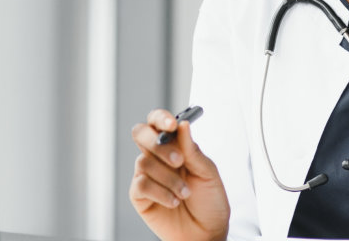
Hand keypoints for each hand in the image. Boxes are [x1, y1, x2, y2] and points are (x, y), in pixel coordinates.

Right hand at [129, 108, 228, 240]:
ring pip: (144, 161)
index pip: (158, 122)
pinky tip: (174, 202)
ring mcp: (146, 175)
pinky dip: (160, 192)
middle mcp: (157, 157)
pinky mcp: (139, 195)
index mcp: (175, 146)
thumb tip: (183, 125)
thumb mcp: (208, 173)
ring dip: (169, 178)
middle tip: (178, 160)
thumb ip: (193, 150)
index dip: (161, 118)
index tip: (172, 125)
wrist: (206, 233)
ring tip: (185, 193)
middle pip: (141, 134)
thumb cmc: (209, 202)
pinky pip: (141, 184)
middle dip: (158, 145)